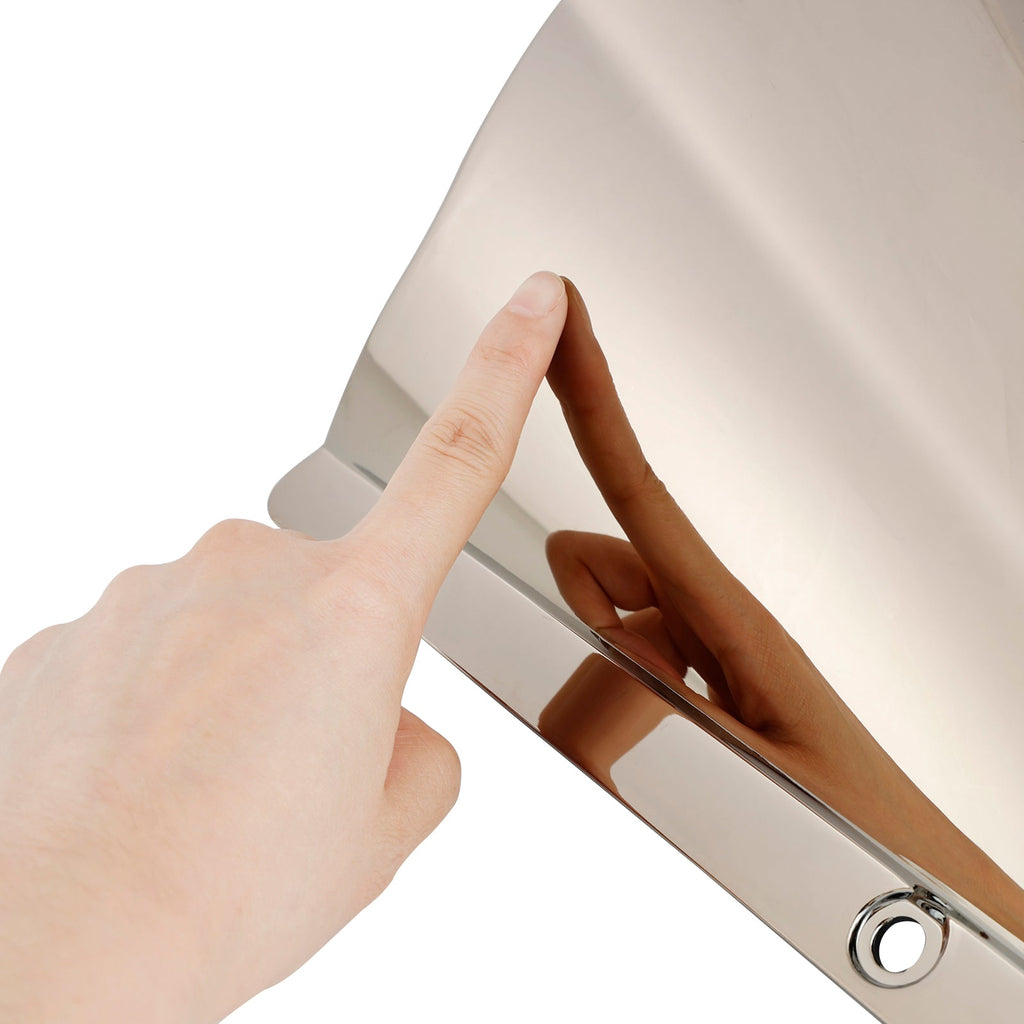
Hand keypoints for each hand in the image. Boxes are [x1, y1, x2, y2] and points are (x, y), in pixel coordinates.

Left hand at [0, 272, 567, 1023]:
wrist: (66, 941)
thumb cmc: (230, 886)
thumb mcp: (386, 825)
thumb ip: (410, 747)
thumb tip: (377, 722)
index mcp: (356, 609)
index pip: (458, 459)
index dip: (507, 370)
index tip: (533, 300)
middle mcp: (253, 571)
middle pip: (328, 596)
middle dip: (325, 665)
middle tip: (290, 770)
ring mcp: (151, 593)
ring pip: (231, 632)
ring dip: (238, 697)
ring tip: (213, 795)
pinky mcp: (73, 630)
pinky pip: (149, 656)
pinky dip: (160, 716)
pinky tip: (147, 788)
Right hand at [541, 278, 1023, 939]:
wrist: (914, 877)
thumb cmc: (854, 827)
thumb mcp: (744, 772)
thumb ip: (641, 708)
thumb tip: (581, 642)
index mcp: (729, 615)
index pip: (636, 483)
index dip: (591, 395)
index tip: (560, 319)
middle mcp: (711, 613)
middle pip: (595, 566)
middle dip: (582, 614)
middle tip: (635, 698)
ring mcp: (703, 644)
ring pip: (604, 616)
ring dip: (600, 662)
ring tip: (662, 737)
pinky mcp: (699, 675)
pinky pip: (624, 655)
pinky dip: (614, 686)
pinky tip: (657, 740)